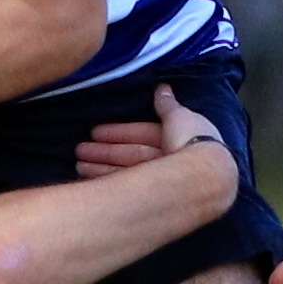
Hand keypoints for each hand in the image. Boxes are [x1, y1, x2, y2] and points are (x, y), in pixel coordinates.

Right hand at [73, 86, 230, 175]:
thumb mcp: (180, 116)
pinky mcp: (155, 196)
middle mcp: (169, 160)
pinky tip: (91, 179)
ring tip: (78, 165)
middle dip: (105, 151)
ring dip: (102, 166)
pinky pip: (129, 186)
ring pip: (127, 171)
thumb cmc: (193, 141)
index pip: (142, 133)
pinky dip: (110, 181)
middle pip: (132, 154)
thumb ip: (167, 104)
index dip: (119, 132)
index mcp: (176, 138)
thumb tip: (163, 87)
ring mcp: (161, 180)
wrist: (204, 175)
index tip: (94, 132)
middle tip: (78, 150)